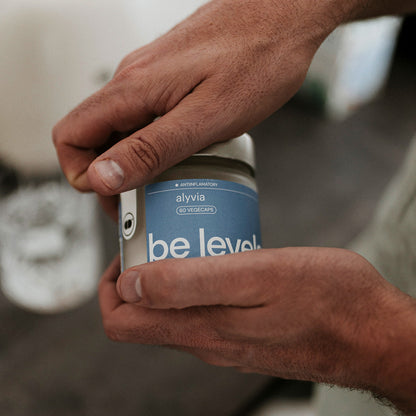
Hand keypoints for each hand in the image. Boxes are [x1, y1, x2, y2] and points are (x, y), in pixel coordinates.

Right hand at [53, 0, 338, 209]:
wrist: (286, 14)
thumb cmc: (258, 59)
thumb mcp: (205, 117)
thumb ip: (151, 148)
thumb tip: (101, 176)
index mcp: (133, 90)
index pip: (72, 135)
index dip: (83, 173)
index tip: (115, 196)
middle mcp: (135, 81)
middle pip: (94, 135)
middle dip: (110, 175)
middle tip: (141, 203)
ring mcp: (153, 79)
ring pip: (122, 129)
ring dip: (134, 162)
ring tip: (165, 186)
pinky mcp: (172, 81)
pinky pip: (147, 118)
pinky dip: (154, 144)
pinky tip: (182, 158)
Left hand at [99, 248, 415, 413]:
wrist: (374, 333)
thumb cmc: (328, 299)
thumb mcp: (259, 277)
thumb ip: (189, 285)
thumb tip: (131, 286)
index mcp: (201, 329)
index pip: (123, 322)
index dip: (114, 283)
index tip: (132, 246)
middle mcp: (206, 341)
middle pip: (145, 314)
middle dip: (140, 272)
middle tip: (164, 234)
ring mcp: (226, 339)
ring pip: (174, 310)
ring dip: (171, 274)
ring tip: (193, 238)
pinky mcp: (245, 332)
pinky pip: (205, 308)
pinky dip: (200, 282)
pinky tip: (223, 255)